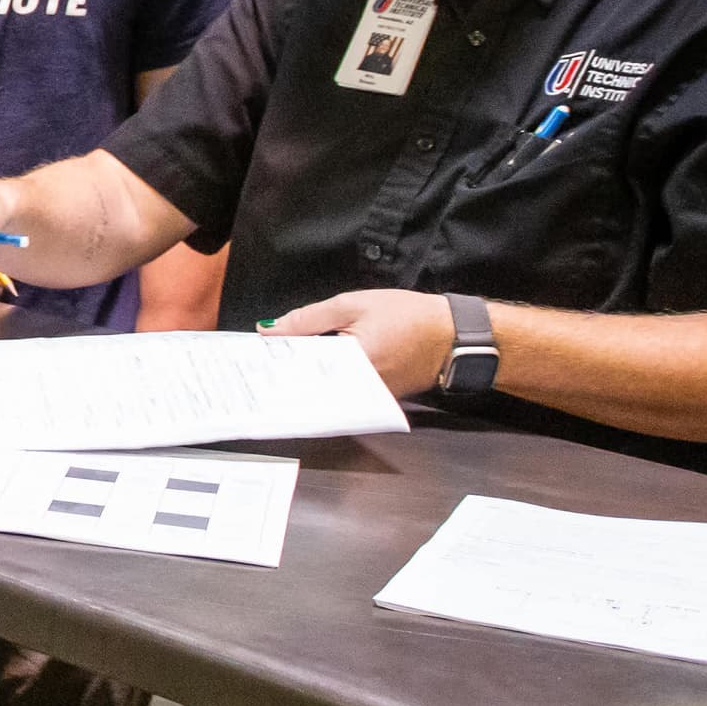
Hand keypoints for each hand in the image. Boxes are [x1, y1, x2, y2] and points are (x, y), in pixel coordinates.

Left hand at [265, 289, 451, 394]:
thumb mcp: (353, 305)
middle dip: (287, 371)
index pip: (301, 368)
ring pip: (325, 389)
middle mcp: (359, 390)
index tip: (253, 356)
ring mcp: (368, 398)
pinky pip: (343, 392)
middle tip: (262, 362)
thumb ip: (309, 319)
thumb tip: (270, 331)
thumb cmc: (408, 315)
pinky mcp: (376, 400)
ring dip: (305, 376)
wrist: (453, 334)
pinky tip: (313, 367)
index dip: (276, 360)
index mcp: (353, 364)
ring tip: (283, 363)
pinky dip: (327, 380)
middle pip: (310, 383)